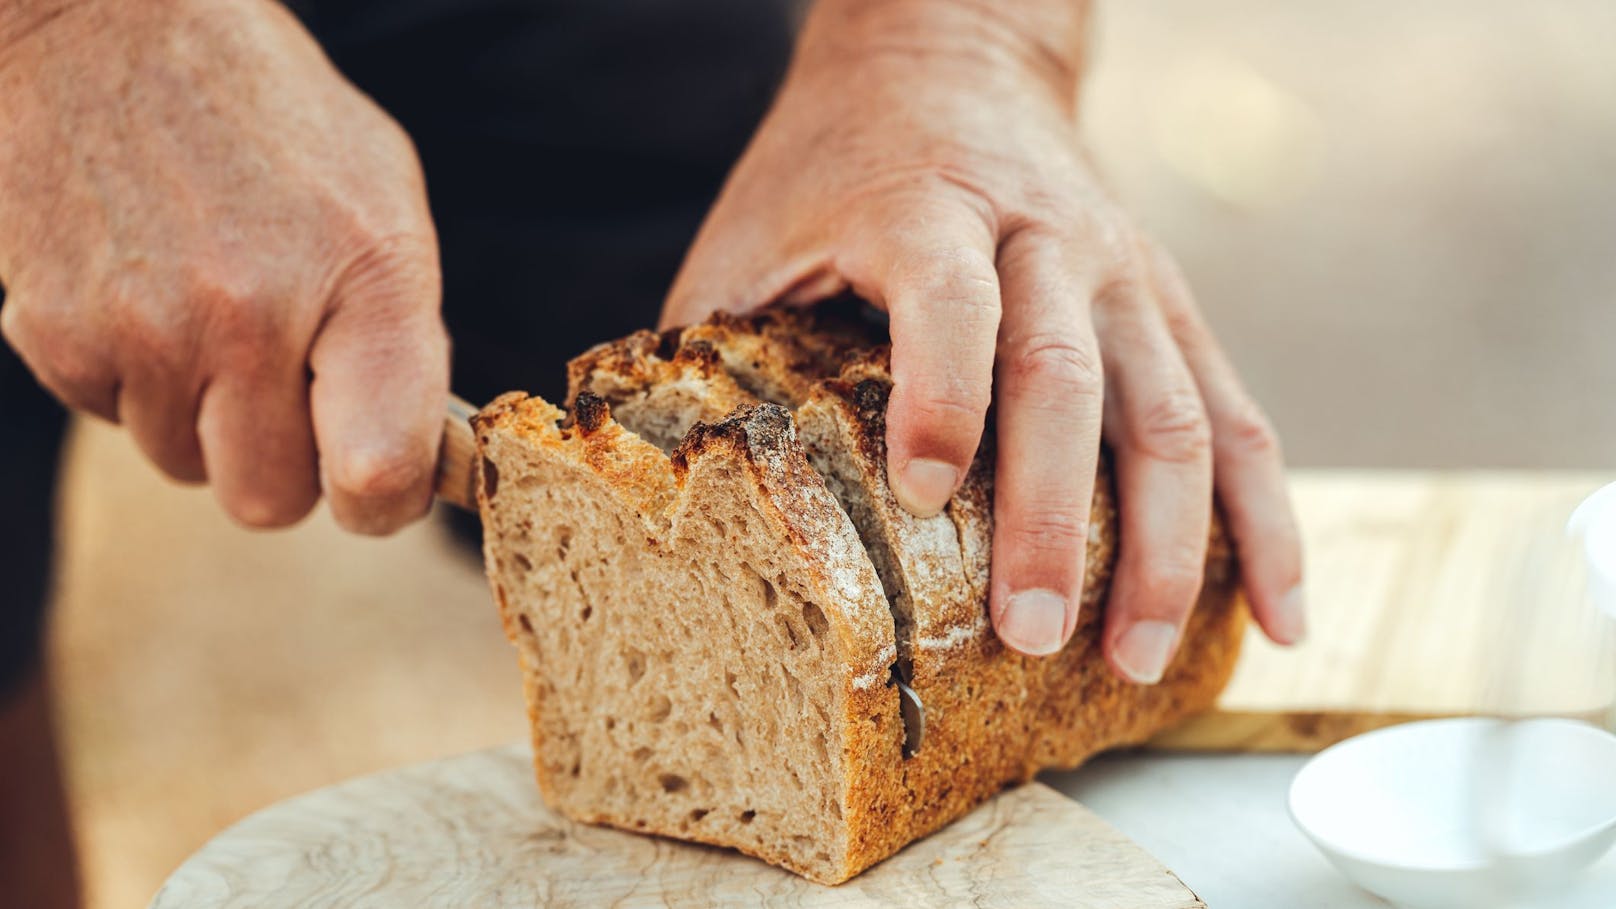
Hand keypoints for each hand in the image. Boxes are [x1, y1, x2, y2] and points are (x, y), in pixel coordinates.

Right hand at [0, 0, 446, 533]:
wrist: (108, 34)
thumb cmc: (272, 125)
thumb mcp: (384, 206)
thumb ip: (402, 338)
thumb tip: (411, 459)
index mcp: (363, 281)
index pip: (378, 474)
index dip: (382, 502)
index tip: (376, 483)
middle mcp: (248, 316)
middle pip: (268, 500)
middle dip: (282, 461)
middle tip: (284, 387)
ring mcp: (143, 330)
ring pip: (185, 464)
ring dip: (203, 414)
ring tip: (209, 308)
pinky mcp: (53, 334)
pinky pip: (113, 419)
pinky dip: (134, 379)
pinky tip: (147, 292)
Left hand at [663, 0, 1303, 678]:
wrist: (950, 57)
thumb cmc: (835, 162)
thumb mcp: (756, 227)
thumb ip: (719, 340)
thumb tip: (667, 485)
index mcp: (927, 206)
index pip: (950, 297)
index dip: (945, 393)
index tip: (928, 497)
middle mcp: (1048, 236)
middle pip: (1072, 374)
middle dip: (1060, 514)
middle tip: (1035, 634)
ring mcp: (1125, 274)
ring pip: (1175, 410)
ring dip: (1170, 542)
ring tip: (1136, 657)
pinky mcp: (1169, 310)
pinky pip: (1238, 418)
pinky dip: (1264, 520)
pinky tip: (1278, 612)